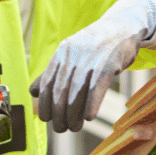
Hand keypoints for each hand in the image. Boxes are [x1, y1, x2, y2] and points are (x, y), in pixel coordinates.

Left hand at [29, 0, 155, 131]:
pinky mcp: (107, 64)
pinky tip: (89, 117)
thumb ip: (52, 71)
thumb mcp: (71, 53)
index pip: (46, 83)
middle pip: (60, 92)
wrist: (122, 26)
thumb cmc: (95, 45)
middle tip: (61, 129)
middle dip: (58, 114)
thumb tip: (33, 92)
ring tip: (74, 127)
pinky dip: (91, 105)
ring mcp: (90, 59)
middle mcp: (72, 56)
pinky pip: (96, 88)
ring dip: (73, 115)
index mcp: (61, 53)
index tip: (46, 119)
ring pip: (76, 93)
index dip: (44, 104)